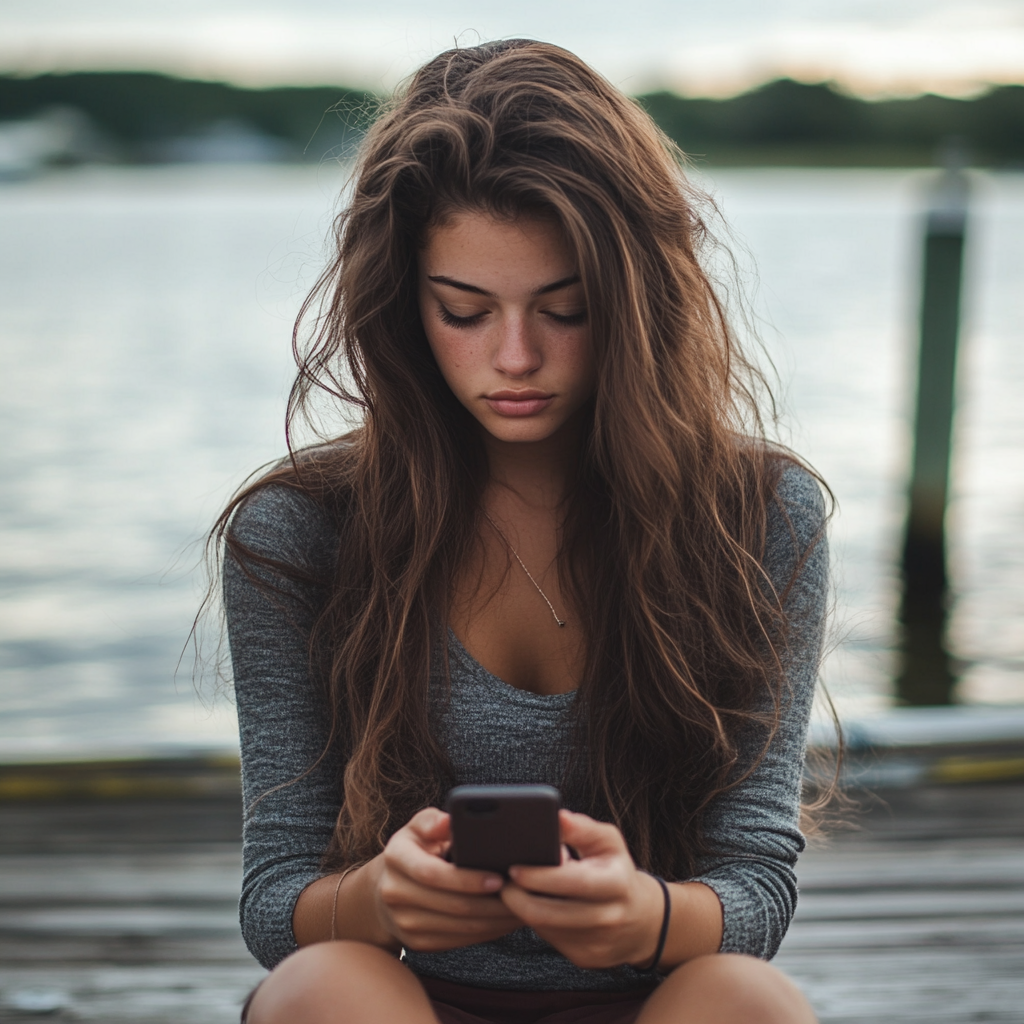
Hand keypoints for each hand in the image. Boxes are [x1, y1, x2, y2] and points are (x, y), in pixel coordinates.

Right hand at [374, 807, 522, 951]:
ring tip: (520, 907)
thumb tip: (450, 821)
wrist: (385, 888)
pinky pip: (459, 941)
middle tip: (521, 895)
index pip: (432, 873)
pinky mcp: (418, 943)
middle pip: (451, 905)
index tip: (498, 878)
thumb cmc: (414, 849)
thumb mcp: (418, 828)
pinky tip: (505, 921)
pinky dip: (486, 932)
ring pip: (459, 927)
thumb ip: (433, 821)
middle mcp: (395, 893)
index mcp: (396, 858)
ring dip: (495, 921)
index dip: (467, 879)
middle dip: (491, 903)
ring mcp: (405, 922)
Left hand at [499, 810, 663, 969]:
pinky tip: (534, 905)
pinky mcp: (585, 958)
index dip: (538, 876)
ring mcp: (597, 943)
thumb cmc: (616, 870)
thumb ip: (581, 828)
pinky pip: (550, 940)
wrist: (642, 919)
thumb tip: (557, 817)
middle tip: (503, 881)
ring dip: (523, 910)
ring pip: (545, 928)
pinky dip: (536, 922)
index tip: (514, 867)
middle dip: (518, 897)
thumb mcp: (608, 842)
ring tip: (515, 890)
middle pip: (549, 913)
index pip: (571, 882)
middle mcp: (609, 917)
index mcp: (616, 883)